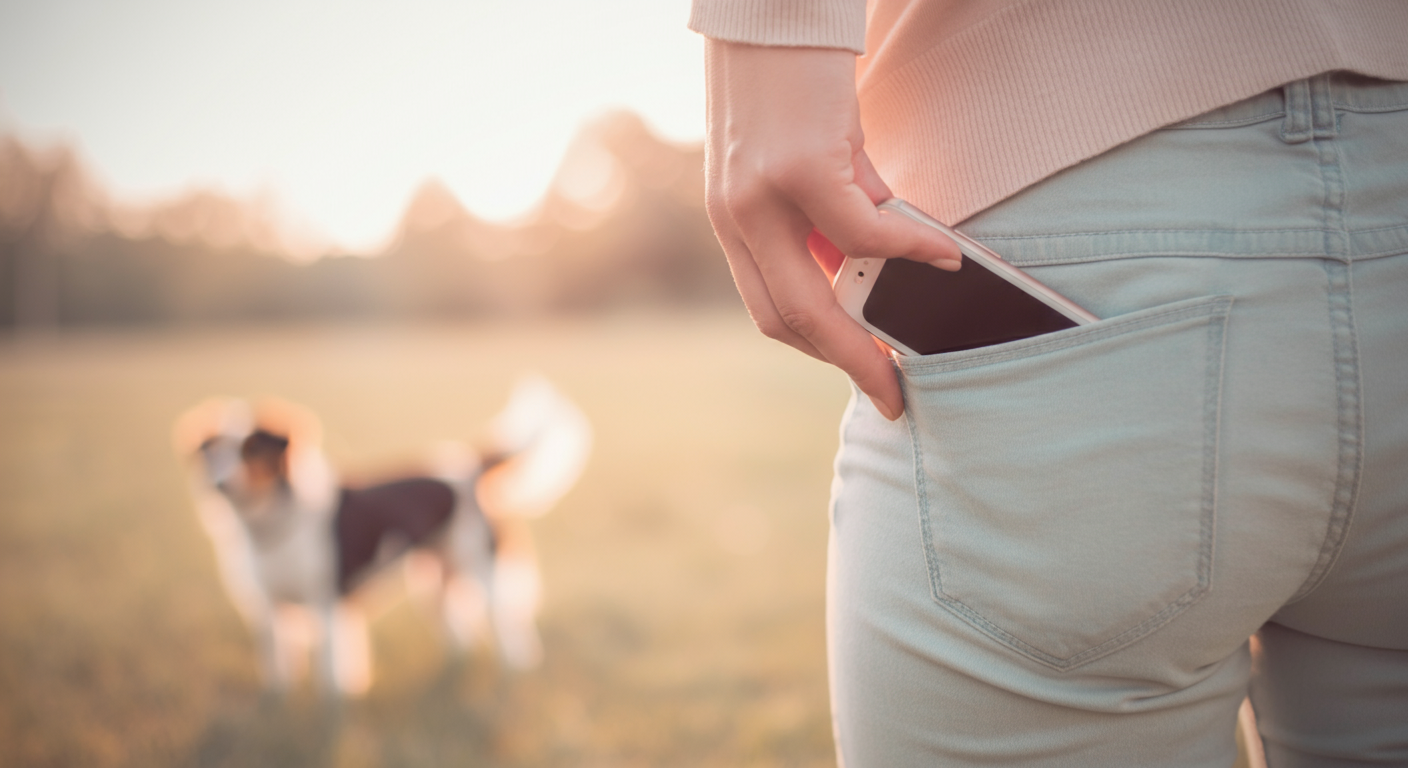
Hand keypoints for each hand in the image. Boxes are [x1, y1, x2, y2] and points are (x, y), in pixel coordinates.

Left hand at [703, 40, 959, 419]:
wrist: (773, 13)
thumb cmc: (794, 84)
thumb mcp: (807, 160)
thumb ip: (842, 213)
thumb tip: (897, 259)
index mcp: (736, 223)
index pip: (772, 310)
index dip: (822, 348)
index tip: (865, 370)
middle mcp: (738, 218)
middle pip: (789, 322)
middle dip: (845, 366)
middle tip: (891, 392)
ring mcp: (761, 198)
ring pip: (816, 298)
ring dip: (872, 332)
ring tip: (920, 343)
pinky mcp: (798, 167)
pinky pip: (863, 233)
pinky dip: (907, 251)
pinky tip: (943, 256)